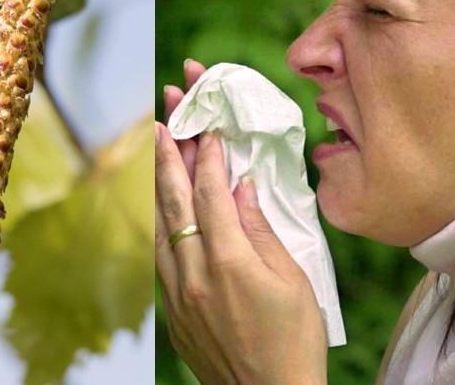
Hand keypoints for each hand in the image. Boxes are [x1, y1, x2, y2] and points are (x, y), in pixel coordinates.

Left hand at [156, 59, 327, 384]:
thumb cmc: (294, 341)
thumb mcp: (291, 280)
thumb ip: (260, 229)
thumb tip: (240, 186)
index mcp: (229, 262)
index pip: (211, 192)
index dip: (208, 154)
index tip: (206, 124)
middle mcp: (194, 273)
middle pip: (175, 199)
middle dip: (171, 150)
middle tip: (167, 112)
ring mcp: (178, 293)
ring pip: (160, 223)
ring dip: (161, 181)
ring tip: (160, 145)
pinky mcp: (174, 311)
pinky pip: (160, 251)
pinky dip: (163, 219)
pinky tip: (167, 203)